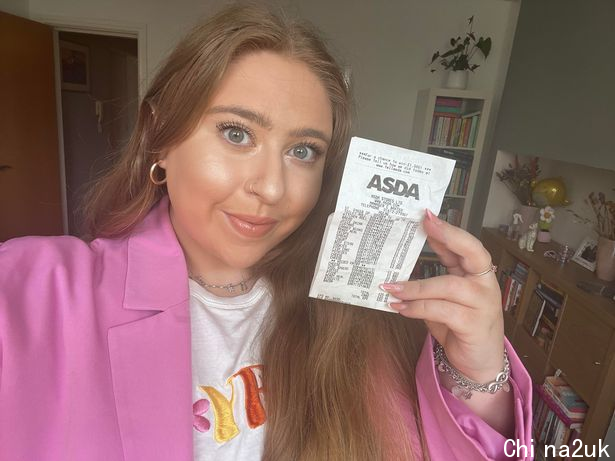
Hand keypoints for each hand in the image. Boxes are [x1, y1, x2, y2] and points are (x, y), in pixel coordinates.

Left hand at [380, 209, 504, 382]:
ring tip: (391, 289)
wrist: (478, 364)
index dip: (447, 230)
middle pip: (472, 253)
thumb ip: (436, 276)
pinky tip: (399, 308)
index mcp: (478, 274)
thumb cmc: (459, 326)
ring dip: (415, 287)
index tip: (426, 215)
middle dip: (447, 237)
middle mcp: (485, 285)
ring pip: (447, 286)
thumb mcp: (446, 297)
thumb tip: (408, 254)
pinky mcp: (474, 325)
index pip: (467, 245)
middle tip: (423, 225)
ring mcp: (483, 305)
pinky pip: (441, 310)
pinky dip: (417, 308)